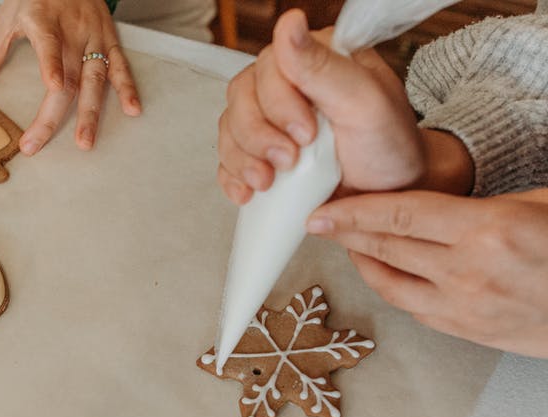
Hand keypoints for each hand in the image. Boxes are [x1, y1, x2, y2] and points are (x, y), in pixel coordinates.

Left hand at [0, 0, 140, 153]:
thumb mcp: (8, 19)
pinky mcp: (109, 40)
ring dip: (90, 113)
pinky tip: (132, 109)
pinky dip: (127, 88)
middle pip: (67, 77)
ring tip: (85, 141)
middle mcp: (73, 32)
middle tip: (37, 142)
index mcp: (44, 22)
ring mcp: (93, 37)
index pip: (49, 44)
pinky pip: (120, 66)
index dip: (51, 65)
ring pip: (94, 79)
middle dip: (52, 114)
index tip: (53, 86)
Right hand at [217, 10, 430, 204]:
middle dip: (259, 136)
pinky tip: (250, 190)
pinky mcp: (259, 150)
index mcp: (316, 59)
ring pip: (230, 128)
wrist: (389, 194)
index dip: (277, 104)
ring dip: (243, 159)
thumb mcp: (365, 103)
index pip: (268, 67)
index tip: (306, 135)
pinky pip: (226, 158)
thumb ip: (323, 65)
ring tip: (270, 181)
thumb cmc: (388, 146)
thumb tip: (289, 22)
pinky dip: (233, 176)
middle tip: (289, 161)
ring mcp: (270, 118)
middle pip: (241, 98)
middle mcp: (288, 84)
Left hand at [307, 189, 547, 356]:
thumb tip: (436, 201)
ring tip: (350, 246)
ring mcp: (468, 309)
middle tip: (322, 223)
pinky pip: (416, 310)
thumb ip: (484, 204)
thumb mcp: (540, 203)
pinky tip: (387, 274)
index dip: (351, 213)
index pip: (398, 216)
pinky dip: (394, 290)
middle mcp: (470, 273)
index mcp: (488, 230)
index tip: (321, 212)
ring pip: (392, 286)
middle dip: (347, 235)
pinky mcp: (472, 333)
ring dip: (364, 265)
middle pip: (386, 250)